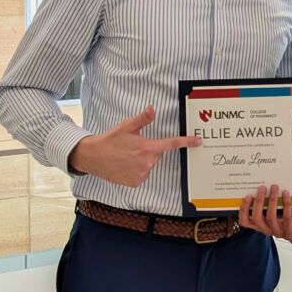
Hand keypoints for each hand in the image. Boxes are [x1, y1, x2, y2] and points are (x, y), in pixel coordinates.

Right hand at [68, 105, 200, 186]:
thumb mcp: (127, 126)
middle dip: (150, 149)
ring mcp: (141, 174)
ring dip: (143, 160)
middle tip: (134, 146)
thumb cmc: (110, 140)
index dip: (186, 142)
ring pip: (150, 164)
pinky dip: (137, 169)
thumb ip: (143, 119)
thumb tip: (152, 108)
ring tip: (127, 156)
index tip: (198, 141)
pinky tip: (126, 165)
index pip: (171, 144)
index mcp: (147, 147)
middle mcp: (146, 162)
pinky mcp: (136, 182)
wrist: (94, 157)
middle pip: (158, 154)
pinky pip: (143, 174)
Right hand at [239, 184, 291, 240]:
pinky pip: (286, 217)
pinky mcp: (288, 232)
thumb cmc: (283, 216)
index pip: (244, 221)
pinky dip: (285, 204)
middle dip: (258, 201)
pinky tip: (285, 193)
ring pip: (270, 217)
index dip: (244, 209)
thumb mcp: (272, 210)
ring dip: (272, 200)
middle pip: (256, 218)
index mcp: (258, 224)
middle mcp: (265, 230)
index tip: (248, 196)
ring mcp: (276, 232)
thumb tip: (262, 185)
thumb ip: (265, 203)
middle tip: (262, 187)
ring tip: (274, 187)